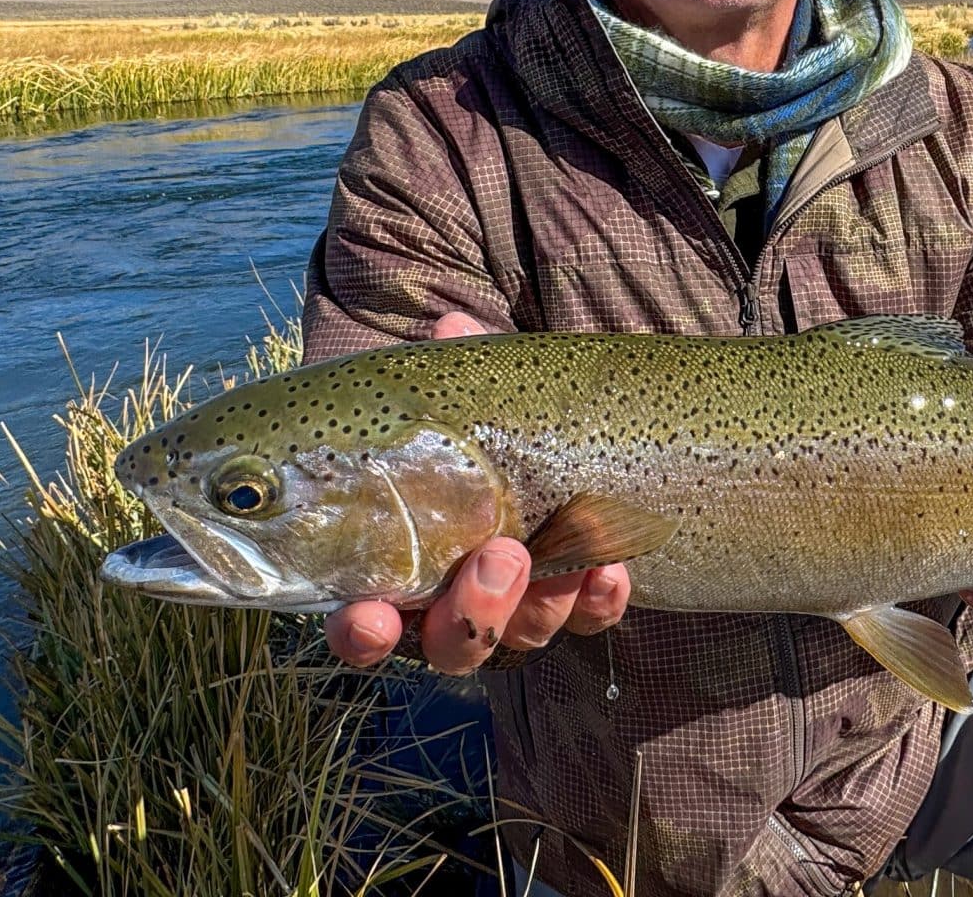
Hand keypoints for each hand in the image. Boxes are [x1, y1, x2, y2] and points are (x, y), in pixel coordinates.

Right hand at [323, 311, 633, 672]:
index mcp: (402, 564)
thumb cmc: (478, 419)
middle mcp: (457, 600)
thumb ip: (451, 369)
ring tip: (541, 548)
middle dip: (472, 613)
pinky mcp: (579, 596)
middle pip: (453, 645)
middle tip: (498, 557)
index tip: (370, 616)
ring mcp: (521, 604)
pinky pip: (590, 618)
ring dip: (535, 602)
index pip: (365, 625)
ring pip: (523, 635)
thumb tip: (453, 328)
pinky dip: (598, 599)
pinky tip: (610, 569)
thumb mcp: (462, 393)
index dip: (362, 633)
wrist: (555, 429)